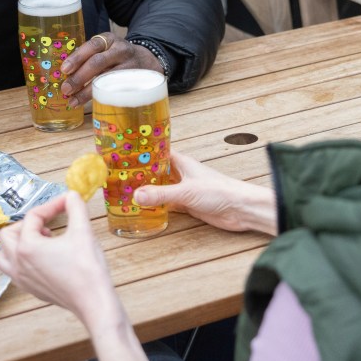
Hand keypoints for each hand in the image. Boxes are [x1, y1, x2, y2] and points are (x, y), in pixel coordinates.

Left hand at [0, 192, 159, 360]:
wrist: (93, 302)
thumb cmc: (87, 268)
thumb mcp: (83, 231)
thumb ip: (76, 207)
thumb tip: (72, 194)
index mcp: (27, 246)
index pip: (33, 216)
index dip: (51, 205)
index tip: (67, 202)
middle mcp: (18, 263)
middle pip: (7, 234)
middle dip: (26, 224)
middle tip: (47, 223)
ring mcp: (22, 279)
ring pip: (3, 255)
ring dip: (16, 244)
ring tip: (39, 240)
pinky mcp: (30, 289)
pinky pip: (14, 271)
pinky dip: (21, 260)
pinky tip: (43, 258)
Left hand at [59, 32, 163, 106]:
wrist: (147, 61)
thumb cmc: (116, 56)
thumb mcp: (105, 49)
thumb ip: (88, 57)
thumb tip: (64, 75)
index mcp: (109, 39)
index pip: (92, 46)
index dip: (77, 57)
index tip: (64, 69)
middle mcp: (121, 50)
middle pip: (98, 62)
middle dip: (80, 77)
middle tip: (66, 89)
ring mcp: (130, 65)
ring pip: (107, 78)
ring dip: (88, 91)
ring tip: (73, 101)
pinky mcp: (136, 80)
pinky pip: (117, 89)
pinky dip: (102, 96)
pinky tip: (92, 102)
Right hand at [134, 151, 277, 234]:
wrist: (241, 209)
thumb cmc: (221, 191)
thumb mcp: (186, 192)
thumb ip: (161, 194)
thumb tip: (137, 196)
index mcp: (182, 162)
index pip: (158, 152)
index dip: (143, 151)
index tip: (125, 152)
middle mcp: (181, 174)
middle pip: (157, 170)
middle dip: (141, 172)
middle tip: (120, 174)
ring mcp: (184, 189)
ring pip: (161, 187)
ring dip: (148, 189)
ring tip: (127, 190)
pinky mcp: (187, 204)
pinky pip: (167, 203)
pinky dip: (156, 205)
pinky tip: (145, 207)